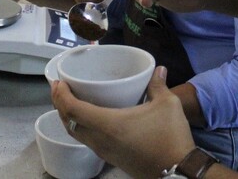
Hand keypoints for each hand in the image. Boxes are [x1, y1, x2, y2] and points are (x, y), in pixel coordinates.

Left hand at [52, 66, 195, 177]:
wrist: (179, 170)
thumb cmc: (170, 136)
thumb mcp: (167, 104)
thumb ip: (158, 85)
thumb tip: (158, 69)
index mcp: (108, 124)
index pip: (73, 110)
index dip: (61, 96)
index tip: (58, 82)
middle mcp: (100, 140)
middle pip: (69, 123)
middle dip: (60, 105)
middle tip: (59, 88)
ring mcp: (104, 152)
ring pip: (77, 134)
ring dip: (69, 117)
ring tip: (70, 101)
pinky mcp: (111, 158)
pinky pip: (87, 141)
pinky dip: (80, 127)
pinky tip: (89, 118)